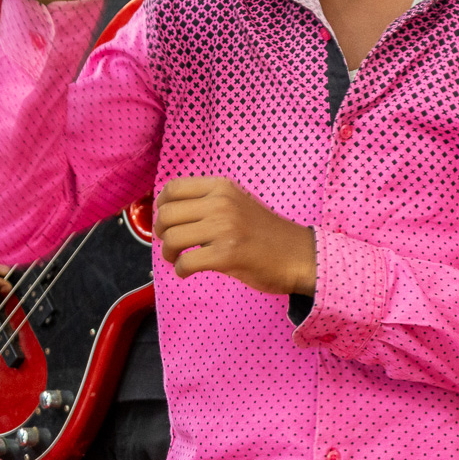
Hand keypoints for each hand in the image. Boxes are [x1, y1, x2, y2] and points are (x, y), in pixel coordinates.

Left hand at [154, 176, 316, 295]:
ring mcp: (224, 228)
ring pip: (172, 238)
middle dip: (161, 232)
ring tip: (177, 259)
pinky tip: (187, 271)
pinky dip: (180, 270)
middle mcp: (221, 203)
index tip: (166, 219)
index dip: (161, 205)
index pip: (173, 188)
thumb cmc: (264, 232)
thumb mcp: (237, 202)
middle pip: (167, 214)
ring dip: (168, 253)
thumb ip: (208, 202)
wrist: (297, 254)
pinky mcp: (227, 255)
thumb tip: (170, 211)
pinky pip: (186, 262)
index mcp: (221, 187)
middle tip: (170, 244)